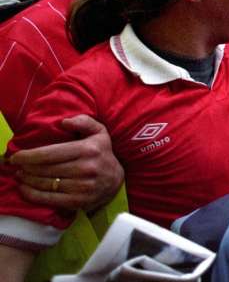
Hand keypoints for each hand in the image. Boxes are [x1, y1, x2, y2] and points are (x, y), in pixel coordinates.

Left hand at [9, 115, 124, 211]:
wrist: (117, 181)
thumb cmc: (102, 154)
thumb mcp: (99, 132)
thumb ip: (84, 122)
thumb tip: (64, 122)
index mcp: (88, 150)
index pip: (50, 154)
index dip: (29, 156)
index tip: (16, 156)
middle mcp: (86, 168)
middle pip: (45, 169)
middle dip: (26, 168)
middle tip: (17, 166)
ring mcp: (83, 187)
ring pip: (45, 184)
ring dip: (28, 180)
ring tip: (20, 175)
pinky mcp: (79, 201)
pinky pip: (50, 199)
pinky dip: (33, 195)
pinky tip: (25, 189)